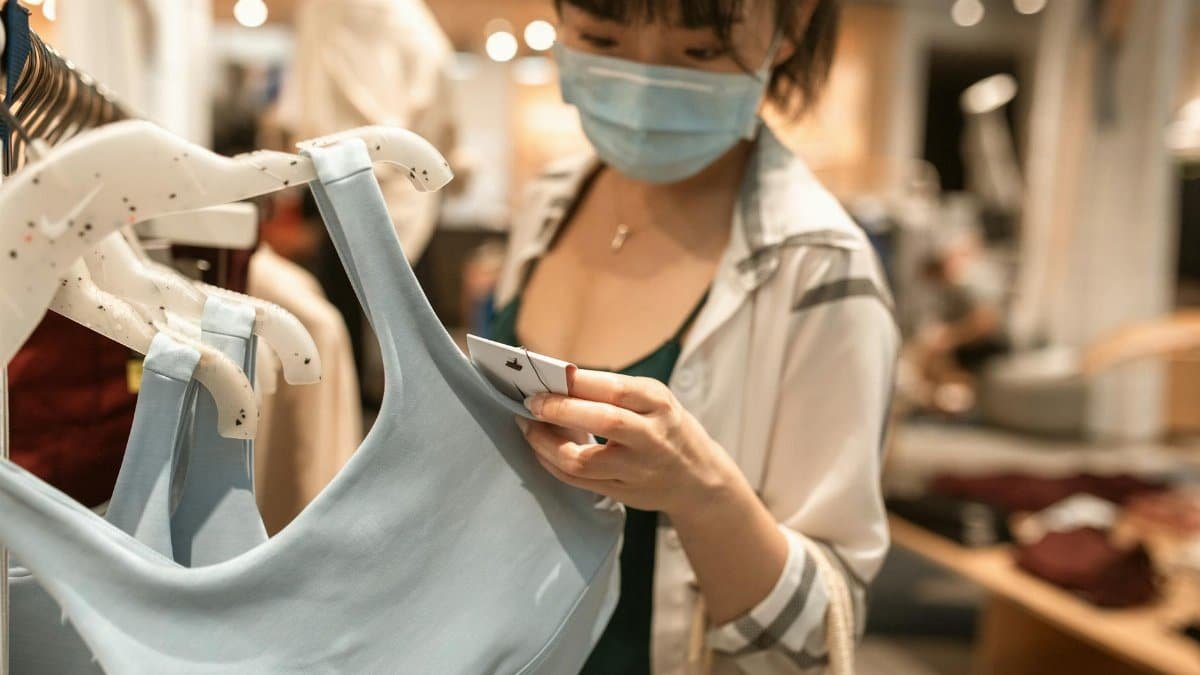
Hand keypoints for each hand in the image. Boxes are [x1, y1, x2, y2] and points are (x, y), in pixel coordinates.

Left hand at [516, 369, 738, 515]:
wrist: (698, 479)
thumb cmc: (667, 428)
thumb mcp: (654, 400)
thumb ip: (613, 391)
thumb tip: (559, 380)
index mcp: (659, 405)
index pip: (615, 388)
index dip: (577, 382)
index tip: (547, 376)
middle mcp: (651, 437)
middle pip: (603, 421)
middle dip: (560, 409)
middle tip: (532, 402)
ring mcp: (636, 470)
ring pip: (583, 460)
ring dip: (546, 443)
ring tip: (529, 426)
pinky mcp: (622, 494)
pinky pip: (577, 481)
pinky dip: (552, 464)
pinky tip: (541, 449)